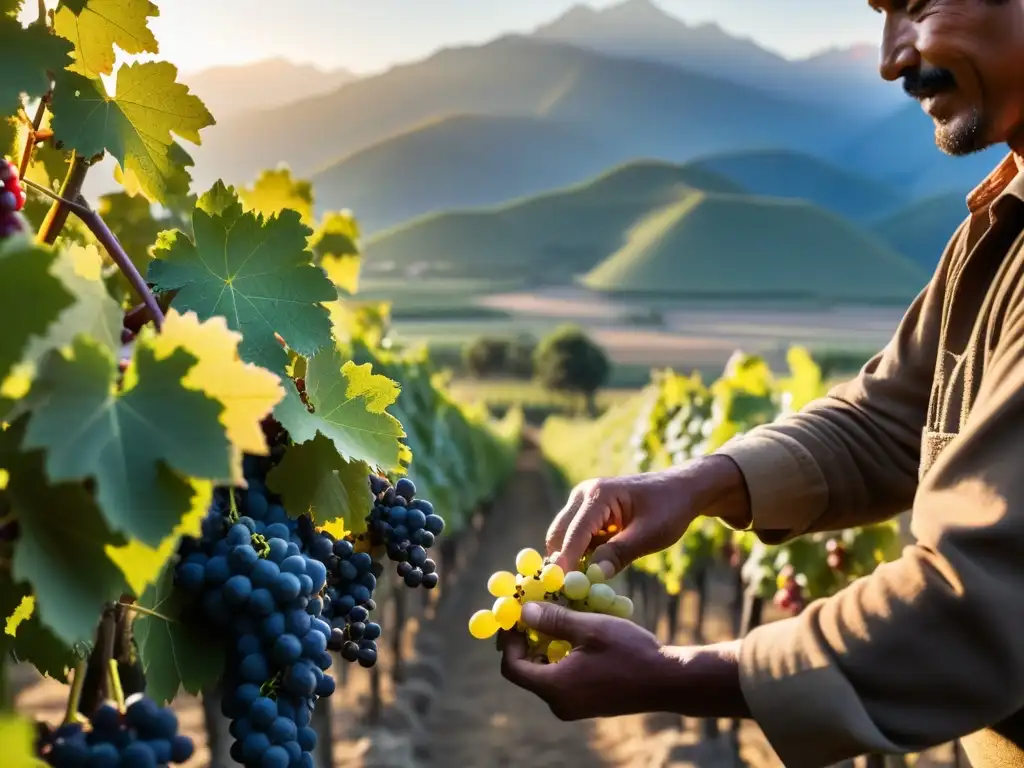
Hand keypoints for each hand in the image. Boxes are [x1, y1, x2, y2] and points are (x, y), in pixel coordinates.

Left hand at [500, 602, 750, 720]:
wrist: (668, 680)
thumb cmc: (630, 651)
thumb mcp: (589, 627)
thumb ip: (553, 620)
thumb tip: (523, 610)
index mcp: (555, 688)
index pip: (512, 666)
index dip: (509, 639)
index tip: (514, 614)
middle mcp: (559, 703)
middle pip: (526, 671)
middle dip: (525, 639)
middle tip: (530, 610)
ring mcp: (573, 706)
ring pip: (544, 673)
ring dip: (543, 645)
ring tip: (552, 615)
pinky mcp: (586, 702)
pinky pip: (561, 679)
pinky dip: (559, 656)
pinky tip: (571, 633)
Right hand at [546, 455, 747, 574]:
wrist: (681, 490)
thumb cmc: (669, 508)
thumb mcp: (649, 534)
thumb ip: (620, 554)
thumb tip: (593, 577)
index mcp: (598, 494)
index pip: (574, 533)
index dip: (566, 561)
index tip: (561, 589)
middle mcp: (583, 494)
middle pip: (558, 534)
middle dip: (561, 562)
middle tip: (568, 594)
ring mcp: (583, 503)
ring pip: (563, 538)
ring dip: (570, 560)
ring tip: (581, 588)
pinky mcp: (588, 514)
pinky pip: (576, 539)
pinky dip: (579, 556)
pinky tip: (591, 573)